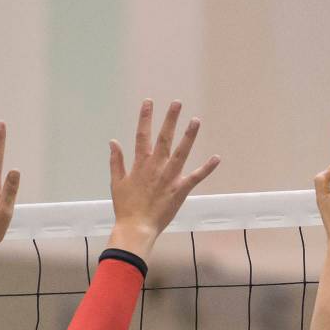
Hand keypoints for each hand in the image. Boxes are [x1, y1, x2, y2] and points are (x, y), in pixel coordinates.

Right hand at [107, 100, 220, 259]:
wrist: (136, 227)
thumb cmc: (126, 208)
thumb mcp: (116, 183)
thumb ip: (116, 161)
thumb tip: (113, 142)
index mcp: (140, 164)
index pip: (142, 135)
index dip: (145, 117)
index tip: (149, 102)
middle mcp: (156, 167)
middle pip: (164, 138)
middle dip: (170, 119)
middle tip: (177, 103)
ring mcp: (169, 177)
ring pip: (181, 152)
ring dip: (189, 136)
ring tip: (196, 120)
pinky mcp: (180, 190)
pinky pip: (196, 177)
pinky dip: (207, 168)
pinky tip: (216, 158)